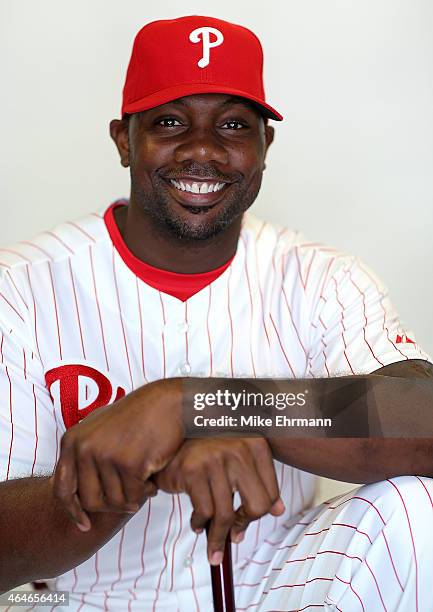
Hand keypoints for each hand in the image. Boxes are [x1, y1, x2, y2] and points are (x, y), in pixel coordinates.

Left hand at [52, 378, 183, 531]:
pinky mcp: (129, 463)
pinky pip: (134, 495)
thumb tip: (59, 486)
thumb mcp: (99, 427)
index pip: (62, 489)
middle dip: (111, 506)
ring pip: (114, 500)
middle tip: (129, 501)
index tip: (84, 524)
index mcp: (72, 441)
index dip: (73, 511)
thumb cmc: (137, 416)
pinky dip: (145, 492)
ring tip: (145, 482)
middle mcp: (84, 448)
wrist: (168, 403)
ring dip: (132, 497)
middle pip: (89, 500)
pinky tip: (153, 479)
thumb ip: (80, 454)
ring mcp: (105, 455)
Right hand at [152, 436, 284, 564]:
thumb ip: (260, 480)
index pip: (270, 493)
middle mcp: (239, 449)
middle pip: (256, 506)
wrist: (173, 433)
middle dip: (242, 527)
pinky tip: (198, 522)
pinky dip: (200, 523)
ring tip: (214, 541)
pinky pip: (204, 511)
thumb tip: (277, 509)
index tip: (247, 521)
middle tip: (234, 536)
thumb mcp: (240, 455)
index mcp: (256, 444)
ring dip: (218, 536)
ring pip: (226, 514)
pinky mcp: (193, 470)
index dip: (259, 514)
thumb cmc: (208, 445)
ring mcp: (215, 459)